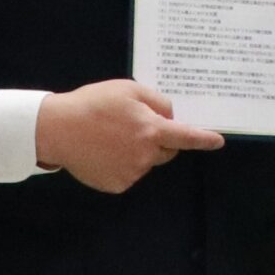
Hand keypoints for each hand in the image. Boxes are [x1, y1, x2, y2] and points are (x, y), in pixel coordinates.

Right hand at [34, 79, 222, 193]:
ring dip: (138, 152)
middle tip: (134, 126)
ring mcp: (132, 173)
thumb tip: (170, 117)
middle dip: (159, 140)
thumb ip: (155, 102)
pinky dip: (121, 164)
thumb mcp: (128, 90)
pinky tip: (102, 151)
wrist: (56, 129)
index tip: (218, 142)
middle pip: (166, 151)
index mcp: (151, 130)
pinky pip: (129, 174)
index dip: (204, 139)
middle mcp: (145, 155)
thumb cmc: (93, 104)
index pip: (186, 137)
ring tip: (110, 137)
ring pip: (146, 162)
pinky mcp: (117, 184)